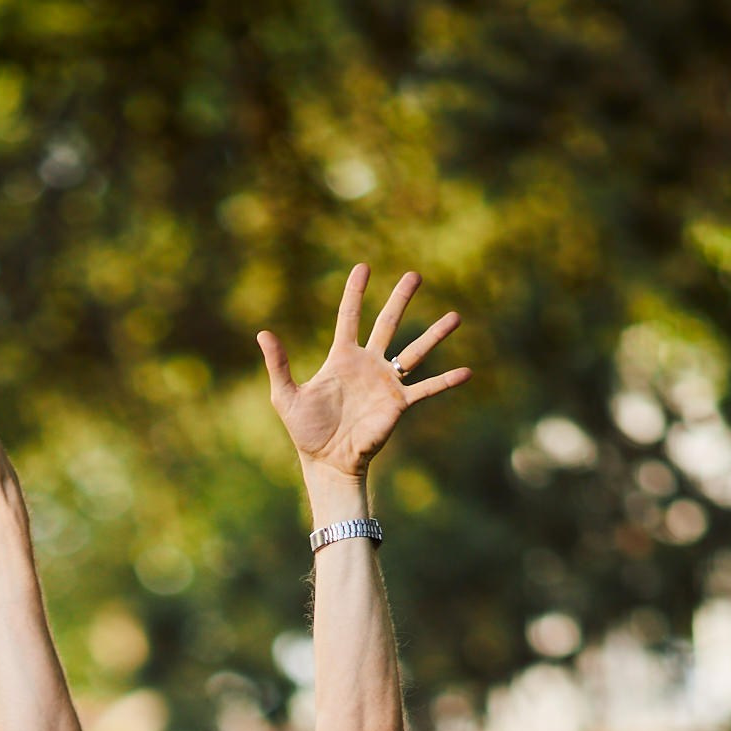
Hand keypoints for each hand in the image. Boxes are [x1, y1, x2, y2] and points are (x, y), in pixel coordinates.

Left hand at [258, 264, 467, 494]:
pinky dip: (446, 381)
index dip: (355, 293)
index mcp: (342, 358)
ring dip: (434, 334)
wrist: (326, 462)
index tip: (363, 267)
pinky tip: (467, 371)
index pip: (349, 317)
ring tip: (455, 316)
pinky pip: (426, 389)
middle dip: (400, 299)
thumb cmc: (306, 431)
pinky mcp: (398, 404)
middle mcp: (368, 364)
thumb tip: (263, 333)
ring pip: (414, 352)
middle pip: (387, 324)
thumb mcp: (286, 396)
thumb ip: (278, 365)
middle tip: (415, 275)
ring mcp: (386, 383)